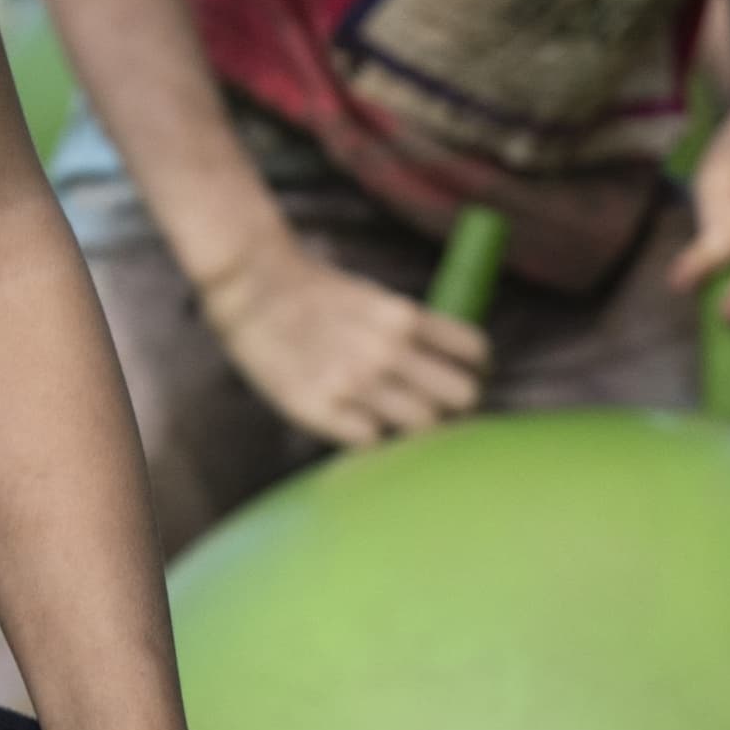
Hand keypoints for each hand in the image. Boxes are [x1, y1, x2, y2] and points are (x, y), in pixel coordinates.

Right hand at [197, 233, 486, 448]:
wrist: (253, 289)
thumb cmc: (317, 295)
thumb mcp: (377, 299)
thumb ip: (413, 332)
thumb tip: (451, 366)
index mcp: (405, 316)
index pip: (474, 352)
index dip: (476, 369)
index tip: (469, 376)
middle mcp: (387, 350)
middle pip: (462, 397)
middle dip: (456, 404)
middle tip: (439, 407)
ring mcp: (355, 383)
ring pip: (423, 426)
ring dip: (414, 425)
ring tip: (397, 419)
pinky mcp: (321, 410)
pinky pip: (371, 441)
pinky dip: (370, 435)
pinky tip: (359, 422)